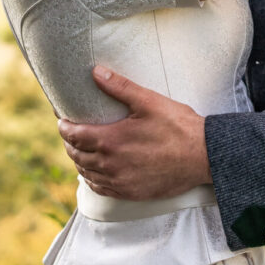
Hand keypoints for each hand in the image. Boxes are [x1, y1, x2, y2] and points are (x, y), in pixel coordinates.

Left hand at [56, 66, 210, 200]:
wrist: (203, 157)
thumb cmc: (178, 126)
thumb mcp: (149, 101)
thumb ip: (120, 87)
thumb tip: (96, 72)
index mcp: (111, 140)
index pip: (74, 135)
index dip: (64, 127)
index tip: (61, 120)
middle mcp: (110, 165)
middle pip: (76, 155)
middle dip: (69, 143)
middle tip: (70, 132)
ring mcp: (119, 182)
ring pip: (86, 173)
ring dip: (79, 160)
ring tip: (80, 149)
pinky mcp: (129, 193)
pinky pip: (100, 188)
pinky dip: (91, 178)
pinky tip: (95, 172)